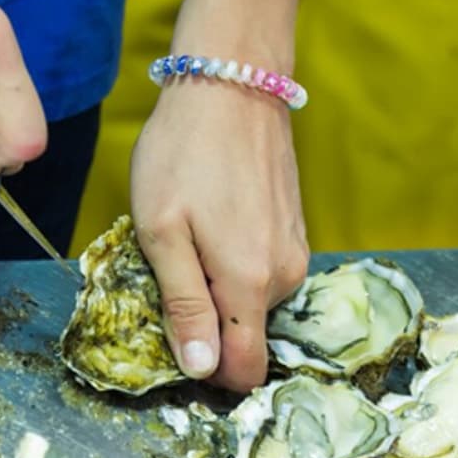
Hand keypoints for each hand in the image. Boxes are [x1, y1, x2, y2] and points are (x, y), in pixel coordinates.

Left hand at [131, 81, 308, 392]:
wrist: (230, 85)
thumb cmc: (184, 153)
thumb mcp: (161, 232)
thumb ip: (184, 305)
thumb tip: (202, 370)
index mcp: (249, 283)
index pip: (245, 370)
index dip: (208, 372)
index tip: (174, 345)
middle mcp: (284, 277)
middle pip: (245, 338)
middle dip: (207, 324)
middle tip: (169, 274)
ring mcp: (294, 253)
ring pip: (253, 306)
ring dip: (218, 291)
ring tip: (189, 241)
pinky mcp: (295, 234)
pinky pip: (262, 275)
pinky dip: (234, 267)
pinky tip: (211, 227)